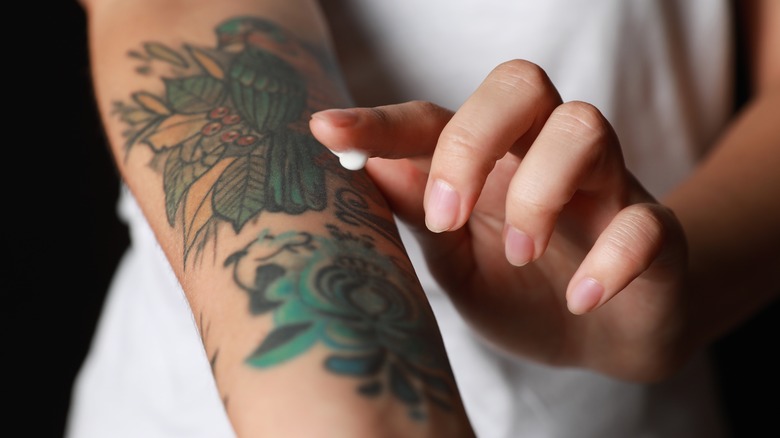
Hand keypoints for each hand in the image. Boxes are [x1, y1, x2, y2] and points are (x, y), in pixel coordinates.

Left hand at [310, 60, 689, 381]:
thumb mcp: (457, 261)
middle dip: (473, 139)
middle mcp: (545, 155)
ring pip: (585, 126)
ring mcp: (605, 186)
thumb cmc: (523, 292)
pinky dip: (610, 259)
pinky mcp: (655, 232)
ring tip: (519, 255)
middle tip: (447, 216)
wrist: (604, 339)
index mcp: (491, 161)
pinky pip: (646, 220)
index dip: (380, 122)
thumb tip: (368, 167)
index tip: (324, 130)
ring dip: (539, 192)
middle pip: (520, 84)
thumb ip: (423, 215)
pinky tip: (580, 299)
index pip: (434, 118)